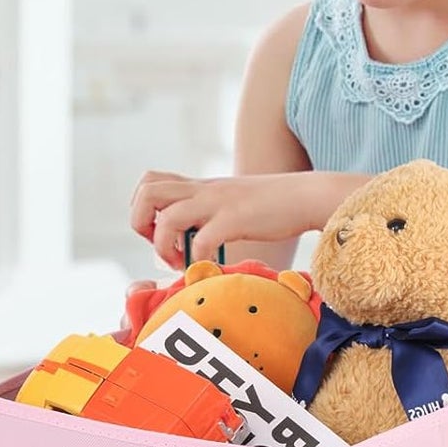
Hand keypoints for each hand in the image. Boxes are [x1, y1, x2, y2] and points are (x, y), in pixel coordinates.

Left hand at [129, 170, 314, 268]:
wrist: (306, 195)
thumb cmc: (271, 205)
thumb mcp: (229, 199)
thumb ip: (207, 209)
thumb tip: (191, 235)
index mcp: (198, 186)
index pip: (149, 180)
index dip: (142, 207)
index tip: (157, 230)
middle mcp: (202, 191)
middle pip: (146, 192)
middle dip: (140, 223)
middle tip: (160, 243)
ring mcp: (217, 204)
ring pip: (166, 216)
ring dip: (163, 245)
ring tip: (177, 260)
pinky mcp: (235, 220)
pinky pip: (201, 240)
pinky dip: (196, 259)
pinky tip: (207, 266)